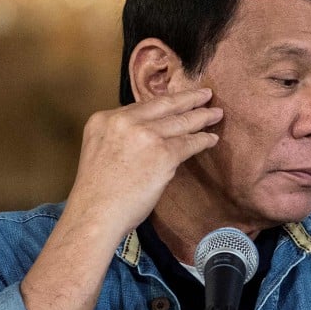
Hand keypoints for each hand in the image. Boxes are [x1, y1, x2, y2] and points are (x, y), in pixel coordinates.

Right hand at [65, 87, 222, 239]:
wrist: (95, 215)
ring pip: (181, 122)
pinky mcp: (163, 153)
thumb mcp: (100, 150)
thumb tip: (150, 132)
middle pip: (164, 105)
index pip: (141, 106)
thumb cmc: (97, 193)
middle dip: (188, 99)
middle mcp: (124, 121)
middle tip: (205, 94)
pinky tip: (211, 139)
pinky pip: (190, 143)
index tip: (177, 100)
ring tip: (216, 113)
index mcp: (104, 119)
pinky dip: (203, 140)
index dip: (163, 104)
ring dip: (202, 117)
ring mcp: (145, 135)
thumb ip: (121, 136)